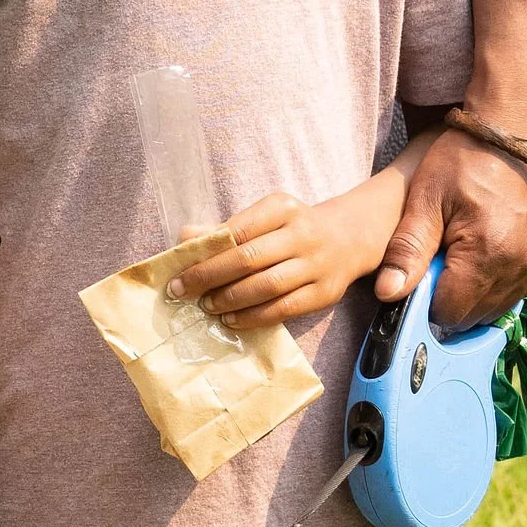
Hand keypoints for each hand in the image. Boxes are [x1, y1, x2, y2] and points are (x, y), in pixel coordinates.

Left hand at [169, 178, 393, 325]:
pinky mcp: (324, 293)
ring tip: (207, 306)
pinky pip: (283, 309)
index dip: (204, 254)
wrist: (349, 238)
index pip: (236, 231)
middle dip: (209, 278)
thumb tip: (184, 239)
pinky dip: (253, 317)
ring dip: (229, 300)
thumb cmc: (292, 229)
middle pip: (248, 259)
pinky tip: (232, 319)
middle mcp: (303, 233)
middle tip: (183, 292)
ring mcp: (316, 264)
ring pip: (265, 286)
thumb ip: (224, 229)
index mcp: (283, 207)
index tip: (178, 273)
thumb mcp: (263, 217)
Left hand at [376, 127, 526, 329]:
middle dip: (453, 299)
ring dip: (477, 293)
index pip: (450, 312)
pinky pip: (520, 287)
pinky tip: (485, 253)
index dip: (428, 303)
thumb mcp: (425, 198)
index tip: (421, 279)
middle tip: (441, 262)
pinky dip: (499, 281)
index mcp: (488, 253)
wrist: (513, 127)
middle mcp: (522, 263)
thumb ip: (407, 249)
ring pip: (499, 305)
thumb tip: (388, 294)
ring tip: (462, 254)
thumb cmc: (463, 157)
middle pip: (476, 315)